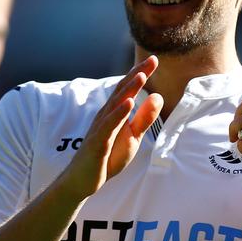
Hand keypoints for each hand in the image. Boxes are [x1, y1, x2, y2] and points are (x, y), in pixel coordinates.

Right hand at [59, 55, 162, 199]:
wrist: (83, 180)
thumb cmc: (108, 157)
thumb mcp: (133, 136)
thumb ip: (144, 118)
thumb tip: (158, 96)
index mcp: (114, 112)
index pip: (128, 89)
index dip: (140, 73)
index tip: (154, 59)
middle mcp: (106, 115)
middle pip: (122, 90)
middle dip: (137, 74)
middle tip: (152, 59)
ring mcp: (100, 128)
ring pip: (115, 105)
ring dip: (128, 89)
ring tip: (142, 75)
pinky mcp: (97, 143)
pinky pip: (108, 126)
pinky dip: (118, 114)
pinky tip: (128, 103)